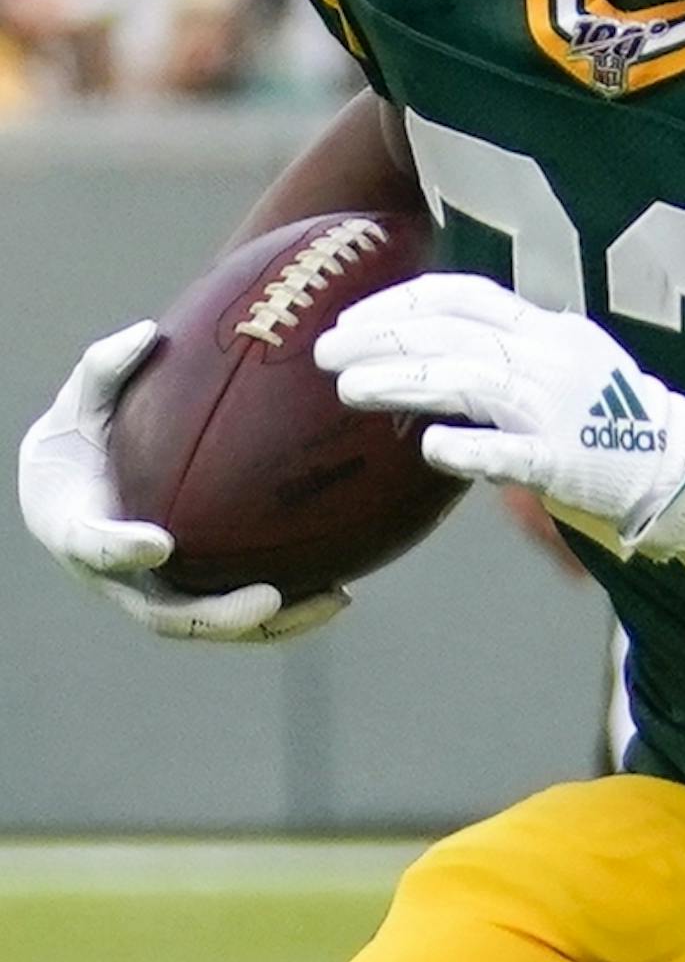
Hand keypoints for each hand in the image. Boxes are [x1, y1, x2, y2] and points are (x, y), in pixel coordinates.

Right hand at [17, 321, 346, 641]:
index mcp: (76, 530)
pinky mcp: (192, 598)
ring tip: (332, 600)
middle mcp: (119, 580)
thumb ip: (105, 371)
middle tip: (267, 599)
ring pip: (215, 628)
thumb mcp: (79, 405)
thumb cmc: (76, 444)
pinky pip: (241, 616)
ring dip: (275, 624)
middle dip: (218, 615)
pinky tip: (340, 591)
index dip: (121, 550)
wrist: (67, 493)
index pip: (95, 546)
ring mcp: (157, 596)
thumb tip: (147, 333)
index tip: (158, 542)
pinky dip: (289, 611)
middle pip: (166, 616)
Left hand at [320, 272, 684, 558]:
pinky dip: (469, 447)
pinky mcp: (566, 462)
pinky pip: (511, 453)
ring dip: (404, 381)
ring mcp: (557, 408)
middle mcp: (549, 358)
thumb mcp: (560, 368)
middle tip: (324, 352)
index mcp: (546, 330)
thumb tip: (426, 354)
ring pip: (469, 382)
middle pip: (452, 334)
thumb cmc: (605, 425)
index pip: (464, 296)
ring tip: (349, 389)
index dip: (402, 302)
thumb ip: (502, 357)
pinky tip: (427, 447)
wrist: (677, 468)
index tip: (352, 319)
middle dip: (382, 338)